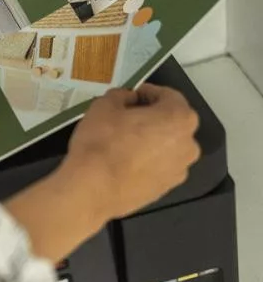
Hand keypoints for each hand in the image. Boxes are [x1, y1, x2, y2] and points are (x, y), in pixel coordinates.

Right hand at [6, 84, 199, 261]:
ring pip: (167, 146)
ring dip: (152, 140)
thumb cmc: (101, 141)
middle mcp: (188, 144)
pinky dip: (148, 161)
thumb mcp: (103, 105)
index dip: (147, 92)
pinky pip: (160, 166)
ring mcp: (179, 169)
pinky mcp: (166, 189)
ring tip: (125, 142)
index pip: (168, 96)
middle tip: (126, 117)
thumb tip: (128, 99)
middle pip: (172, 122)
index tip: (130, 95)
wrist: (93, 189)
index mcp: (179, 117)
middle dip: (152, 117)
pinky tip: (125, 162)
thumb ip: (121, 96)